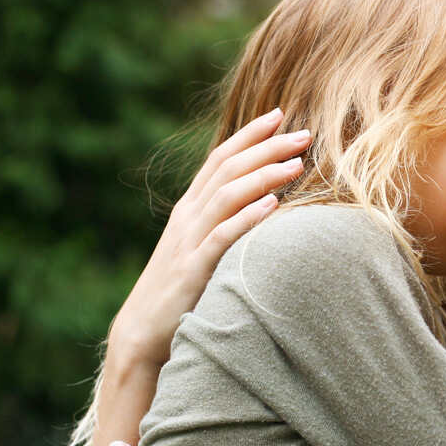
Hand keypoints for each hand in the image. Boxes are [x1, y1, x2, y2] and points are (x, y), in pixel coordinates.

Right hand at [107, 108, 309, 369]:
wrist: (142, 331)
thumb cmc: (179, 290)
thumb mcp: (200, 246)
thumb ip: (222, 221)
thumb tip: (262, 200)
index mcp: (190, 208)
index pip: (220, 158)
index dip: (249, 135)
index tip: (280, 114)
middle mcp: (188, 217)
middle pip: (228, 169)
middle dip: (266, 148)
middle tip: (303, 133)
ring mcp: (189, 241)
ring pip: (227, 196)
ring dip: (264, 177)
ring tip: (296, 164)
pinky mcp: (193, 269)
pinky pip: (222, 237)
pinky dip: (247, 218)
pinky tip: (272, 206)